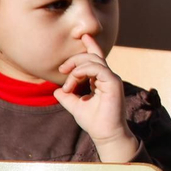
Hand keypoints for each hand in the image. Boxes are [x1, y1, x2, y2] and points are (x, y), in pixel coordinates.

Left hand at [55, 35, 137, 162]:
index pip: (96, 58)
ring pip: (94, 61)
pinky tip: (74, 79)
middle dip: (75, 59)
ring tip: (67, 81)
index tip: (83, 36)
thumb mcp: (75, 106)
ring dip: (77, 67)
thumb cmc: (94, 121)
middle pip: (92, 57)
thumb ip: (67, 96)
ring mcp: (112, 79)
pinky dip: (84, 71)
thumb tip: (57, 90)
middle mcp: (108, 77)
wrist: (105, 134)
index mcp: (101, 80)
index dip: (90, 45)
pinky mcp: (113, 83)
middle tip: (62, 69)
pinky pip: (98, 69)